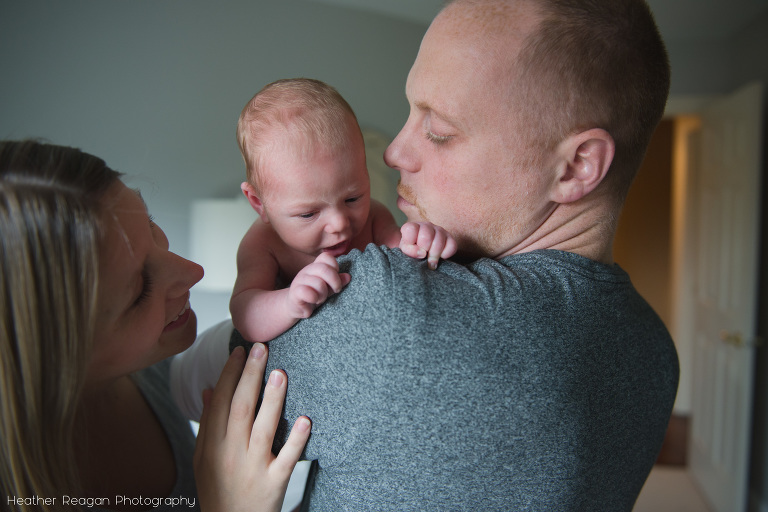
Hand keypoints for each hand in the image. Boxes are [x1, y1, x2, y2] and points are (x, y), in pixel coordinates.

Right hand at [194, 343, 310, 511]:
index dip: (230, 374)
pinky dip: (295, 440)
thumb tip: (208, 389)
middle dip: (249, 376)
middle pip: (241, 408)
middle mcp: (231, 454)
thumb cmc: (219, 490)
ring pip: (263, 429)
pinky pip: (286, 459)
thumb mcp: (203, 459)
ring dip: (272, 400)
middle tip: (260, 348)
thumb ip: (207, 425)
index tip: (240, 351)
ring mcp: (253, 468)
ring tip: (280, 373)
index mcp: (212, 446)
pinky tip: (305, 420)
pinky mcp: (274, 483)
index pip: (221, 402)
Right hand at [287, 252, 350, 318]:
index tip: (336, 278)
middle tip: (336, 290)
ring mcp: (299, 281)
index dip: (335, 266)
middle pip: (324, 269)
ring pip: (318, 283)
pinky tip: (313, 302)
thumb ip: (337, 282)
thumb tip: (348, 277)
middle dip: (335, 281)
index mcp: (315, 266)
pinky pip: (307, 292)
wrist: (295, 307)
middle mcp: (306, 271)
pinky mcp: (295, 292)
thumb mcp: (327, 288)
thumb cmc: (313, 295)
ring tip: (320, 299)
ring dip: (324, 294)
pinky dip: (314, 298)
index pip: (326, 256)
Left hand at [399, 221, 457, 268]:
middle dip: (423, 249)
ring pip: (439, 242)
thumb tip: (422, 253)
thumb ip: (408, 250)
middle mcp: (426, 225)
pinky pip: (452, 246)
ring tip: (430, 261)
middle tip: (423, 255)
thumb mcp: (405, 251)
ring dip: (434, 255)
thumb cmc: (412, 251)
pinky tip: (440, 256)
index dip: (410, 243)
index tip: (411, 250)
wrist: (422, 253)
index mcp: (412, 227)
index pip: (411, 230)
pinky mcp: (450, 237)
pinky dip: (446, 254)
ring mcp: (439, 230)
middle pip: (426, 237)